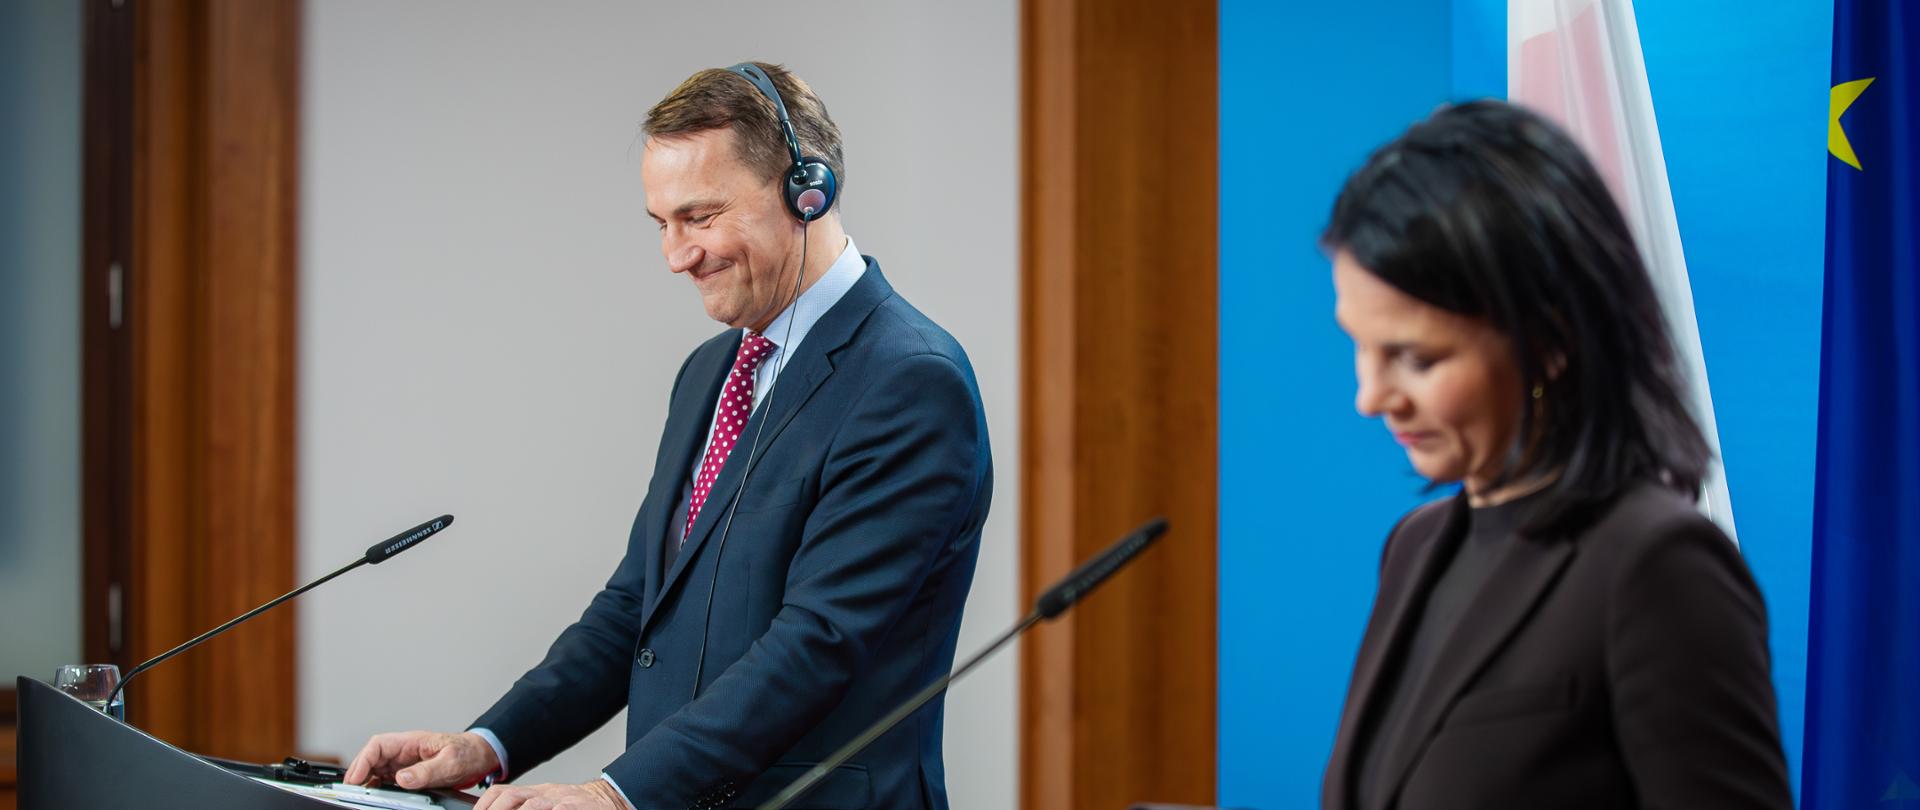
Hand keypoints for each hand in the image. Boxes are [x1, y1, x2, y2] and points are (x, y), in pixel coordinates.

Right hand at [343, 730, 499, 789]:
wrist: (481, 757)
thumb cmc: (468, 752)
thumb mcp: (451, 762)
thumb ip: (427, 771)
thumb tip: (402, 779)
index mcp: (412, 742)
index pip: (378, 745)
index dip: (363, 760)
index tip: (356, 777)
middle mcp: (405, 751)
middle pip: (373, 758)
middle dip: (360, 772)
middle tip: (353, 791)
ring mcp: (406, 763)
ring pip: (377, 770)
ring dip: (368, 781)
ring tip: (362, 795)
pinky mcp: (410, 774)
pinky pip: (388, 780)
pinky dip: (379, 788)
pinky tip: (377, 796)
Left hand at [474, 779, 629, 809]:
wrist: (613, 799)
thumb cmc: (579, 807)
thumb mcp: (549, 804)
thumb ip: (525, 806)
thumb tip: (494, 808)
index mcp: (537, 792)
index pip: (501, 792)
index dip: (484, 806)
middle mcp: (547, 794)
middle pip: (512, 798)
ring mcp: (563, 800)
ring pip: (533, 805)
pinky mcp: (578, 806)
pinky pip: (560, 809)